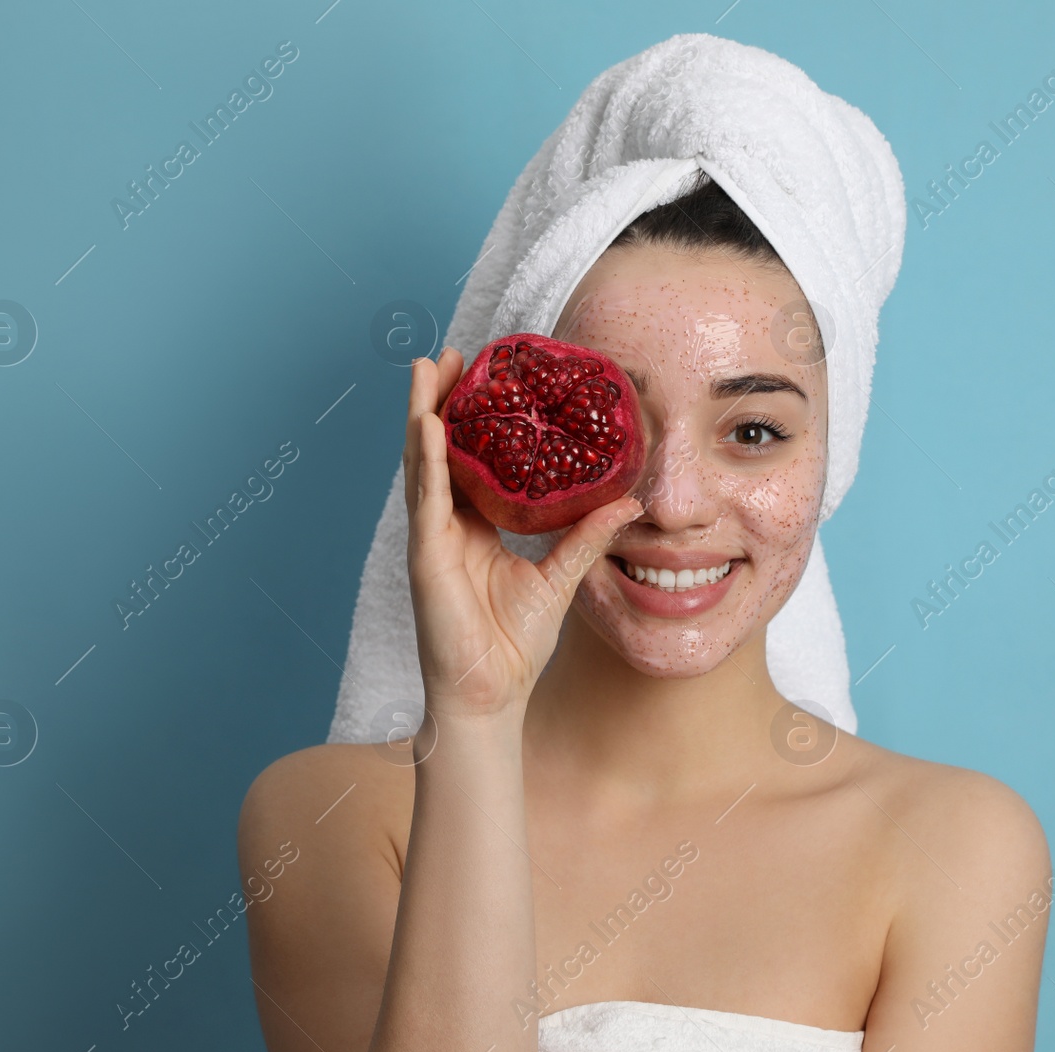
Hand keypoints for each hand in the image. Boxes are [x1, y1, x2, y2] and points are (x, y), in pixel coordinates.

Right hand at [403, 347, 643, 717]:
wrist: (491, 693)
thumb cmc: (515, 643)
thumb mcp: (561, 574)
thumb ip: (588, 533)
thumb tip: (632, 500)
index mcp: (476, 525)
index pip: (472, 459)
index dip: (475, 418)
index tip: (488, 376)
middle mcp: (448, 524)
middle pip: (441, 449)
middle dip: (442, 400)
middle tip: (452, 354)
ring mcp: (432, 537)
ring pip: (424, 462)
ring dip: (423, 412)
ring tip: (427, 368)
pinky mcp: (426, 555)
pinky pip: (426, 498)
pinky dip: (426, 460)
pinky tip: (428, 424)